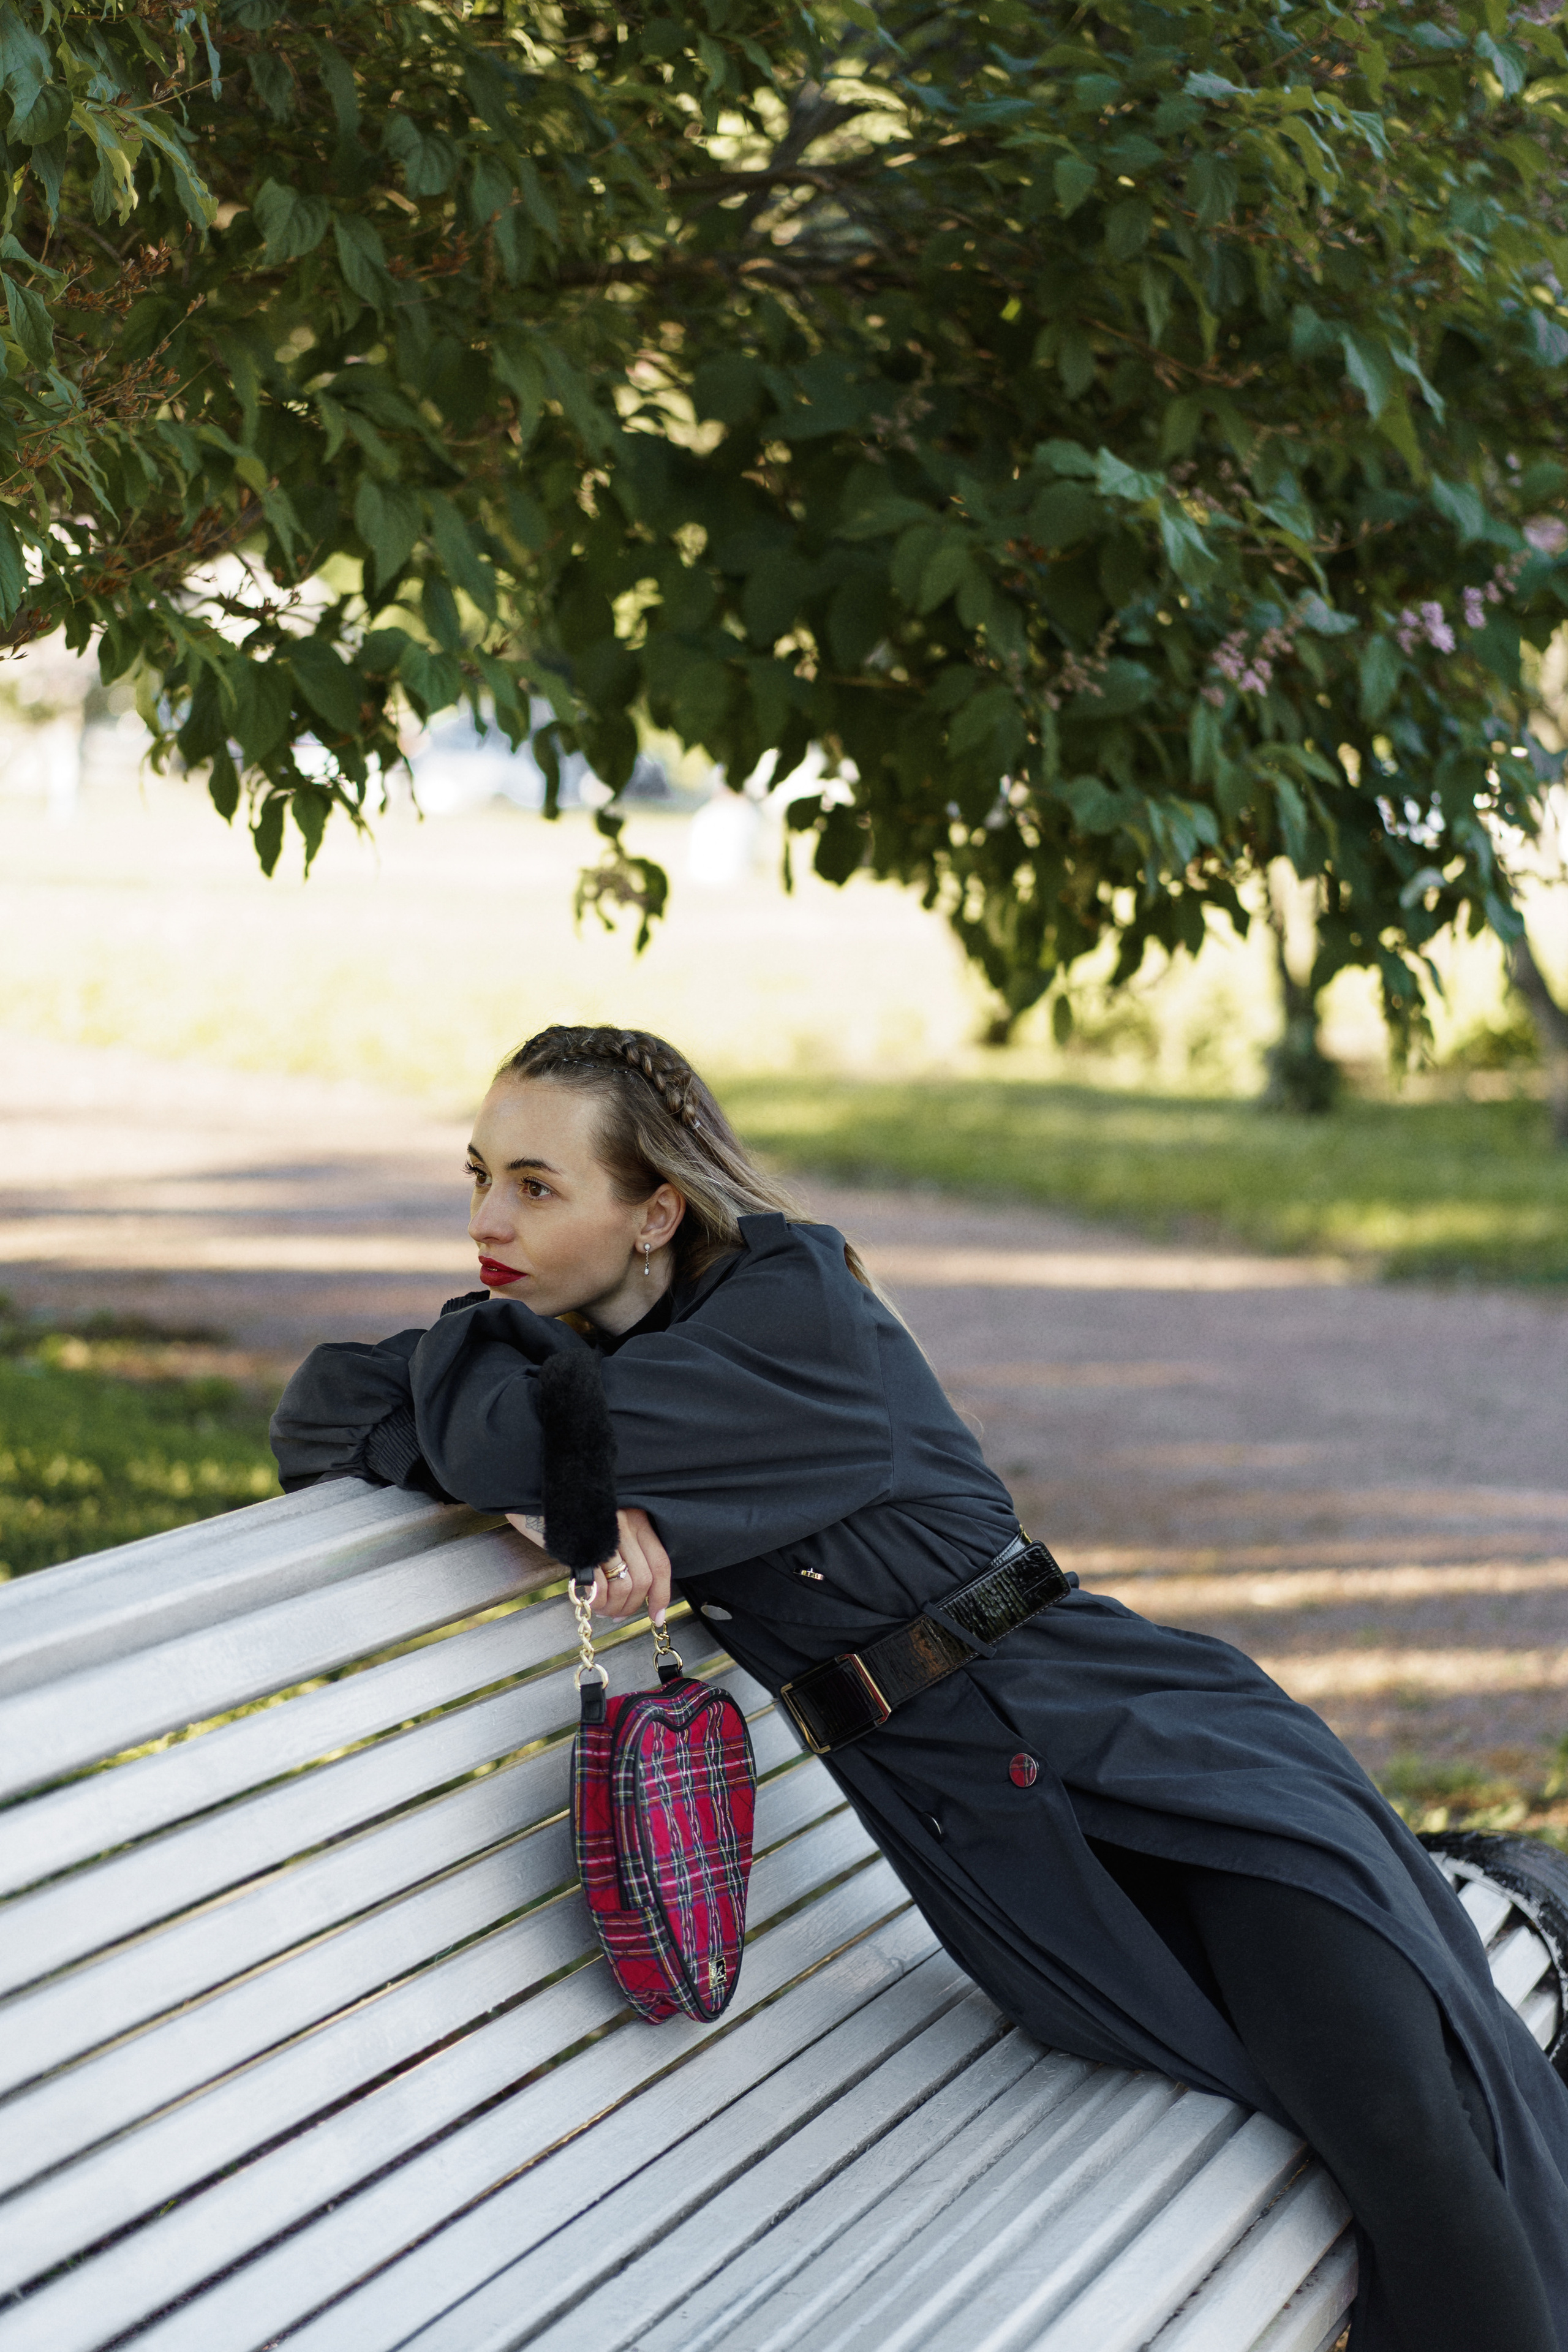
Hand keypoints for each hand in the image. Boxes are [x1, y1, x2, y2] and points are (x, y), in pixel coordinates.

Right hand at [588, 1507, 672, 1624]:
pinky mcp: (584, 1545)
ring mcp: (605, 1535)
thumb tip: (637, 1594)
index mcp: (639, 1520)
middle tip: (618, 1614)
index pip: (660, 1564)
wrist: (556, 1498)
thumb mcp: (616, 1526)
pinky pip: (599, 1584)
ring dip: (613, 1607)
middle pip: (642, 1580)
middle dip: (631, 1606)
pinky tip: (591, 1601)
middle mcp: (626, 1525)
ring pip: (623, 1585)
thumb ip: (630, 1553)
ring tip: (603, 1610)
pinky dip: (598, 1600)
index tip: (657, 1615)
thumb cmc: (583, 1517)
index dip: (661, 1595)